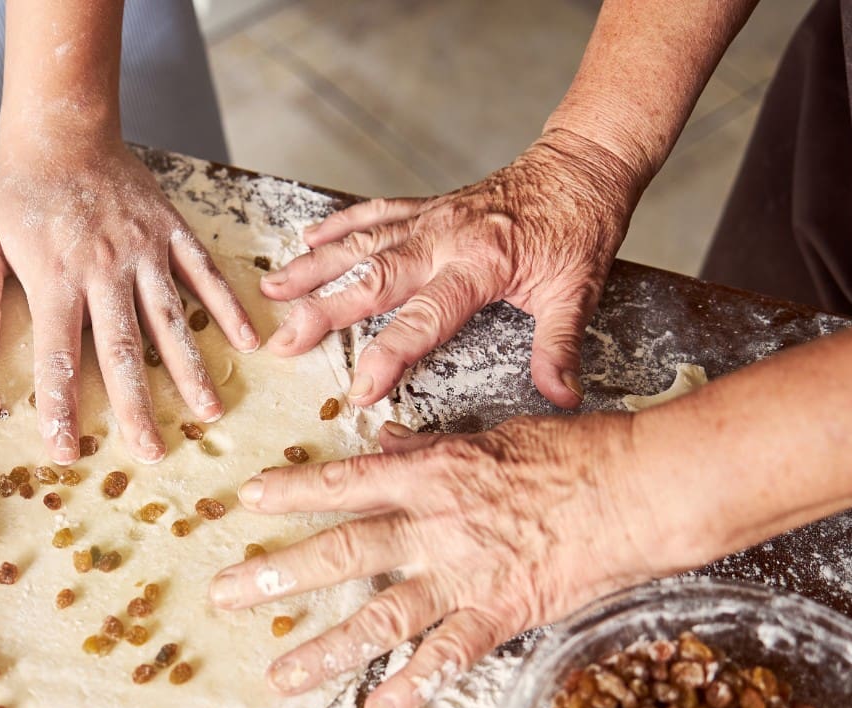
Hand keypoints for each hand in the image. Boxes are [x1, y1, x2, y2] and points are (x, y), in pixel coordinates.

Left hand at [0, 128, 258, 465]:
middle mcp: (104, 268)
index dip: (62, 404)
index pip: (59, 353)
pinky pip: (203, 273)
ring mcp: (144, 250)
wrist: (63, 130)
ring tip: (207, 413)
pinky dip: (227, 307)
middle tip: (151, 452)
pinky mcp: (171, 231)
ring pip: (171, 319)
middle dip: (137, 406)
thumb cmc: (19, 193)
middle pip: (123, 349)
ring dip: (191, 369)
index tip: (67, 449)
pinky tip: (247, 342)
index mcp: (55, 276)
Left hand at [207, 415, 688, 707]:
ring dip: (324, 650)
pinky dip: (410, 687)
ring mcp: (464, 575)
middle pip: (341, 553)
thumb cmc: (577, 454)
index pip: (346, 482)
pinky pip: (445, 658)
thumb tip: (384, 440)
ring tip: (279, 675)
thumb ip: (433, 445)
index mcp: (434, 473)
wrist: (641, 489)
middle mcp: (436, 525)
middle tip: (224, 595)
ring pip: (379, 617)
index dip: (292, 493)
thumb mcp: (494, 435)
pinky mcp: (499, 613)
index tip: (246, 503)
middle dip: (276, 576)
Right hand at [259, 130, 642, 409]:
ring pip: (361, 244)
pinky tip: (306, 241)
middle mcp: (445, 239)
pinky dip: (338, 227)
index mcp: (481, 265)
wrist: (581, 166)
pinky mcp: (427, 206)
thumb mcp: (579, 292)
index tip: (359, 390)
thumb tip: (562, 397)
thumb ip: (560, 346)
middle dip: (323, 311)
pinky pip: (374, 214)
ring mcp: (430, 218)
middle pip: (373, 279)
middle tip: (283, 340)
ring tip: (270, 290)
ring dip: (313, 268)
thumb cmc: (580, 230)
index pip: (424, 318)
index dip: (388, 356)